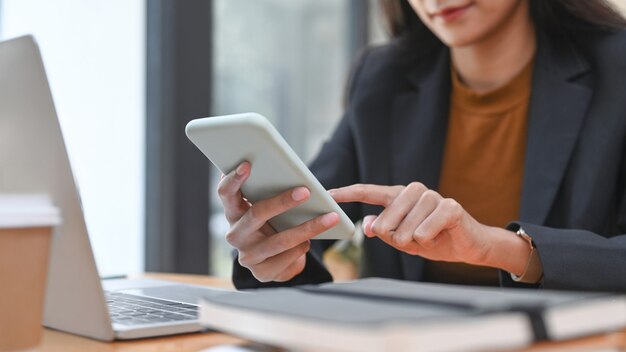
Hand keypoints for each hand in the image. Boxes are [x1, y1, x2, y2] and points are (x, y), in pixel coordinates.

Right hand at [217, 161, 338, 282]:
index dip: (233, 179)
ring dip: (307, 228)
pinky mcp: (262, 273)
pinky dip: (302, 248)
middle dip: (282, 201)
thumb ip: (267, 192)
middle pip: (256, 213)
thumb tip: (288, 172)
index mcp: (233, 212)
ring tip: (330, 217)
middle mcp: (235, 234)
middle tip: (306, 191)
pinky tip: (311, 242)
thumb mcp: (268, 208)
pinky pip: (286, 258)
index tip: (247, 164)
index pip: (226, 193)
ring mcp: (247, 256)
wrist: (276, 260)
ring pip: (279, 240)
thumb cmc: (272, 224)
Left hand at [330, 183, 526, 270]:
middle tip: (412, 239)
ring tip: (428, 237)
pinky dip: (428, 240)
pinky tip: (439, 235)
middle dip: (395, 238)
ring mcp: (432, 196)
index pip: (369, 191)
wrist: (468, 245)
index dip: (348, 193)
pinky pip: (424, 231)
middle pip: (385, 221)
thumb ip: (383, 231)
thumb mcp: (402, 239)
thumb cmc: (433, 239)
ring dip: (414, 241)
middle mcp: (414, 191)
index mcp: (399, 196)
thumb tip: (367, 224)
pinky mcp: (449, 206)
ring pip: (405, 230)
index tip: (328, 194)